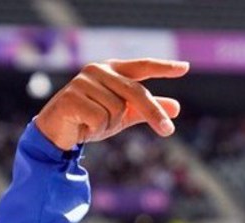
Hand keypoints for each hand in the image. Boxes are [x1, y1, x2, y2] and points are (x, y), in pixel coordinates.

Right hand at [34, 58, 189, 150]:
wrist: (59, 132)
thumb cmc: (92, 119)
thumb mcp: (124, 115)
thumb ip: (147, 109)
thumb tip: (176, 107)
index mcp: (112, 70)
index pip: (142, 67)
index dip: (163, 67)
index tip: (185, 67)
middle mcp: (97, 70)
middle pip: (137, 92)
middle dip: (153, 113)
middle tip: (168, 131)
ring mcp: (82, 81)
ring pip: (117, 109)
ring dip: (109, 124)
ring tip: (93, 122)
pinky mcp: (71, 97)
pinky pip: (99, 118)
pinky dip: (95, 128)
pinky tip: (82, 125)